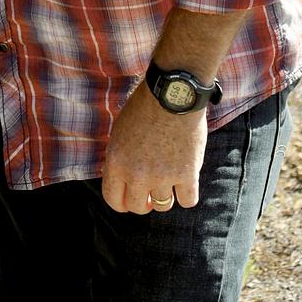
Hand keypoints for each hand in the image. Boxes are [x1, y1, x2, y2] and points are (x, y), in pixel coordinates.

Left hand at [101, 82, 206, 213]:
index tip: (131, 199)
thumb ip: (120, 158)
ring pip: (163, 205)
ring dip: (165, 195)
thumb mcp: (120, 132)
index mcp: (116, 162)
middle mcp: (137, 174)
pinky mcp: (187, 175)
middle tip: (151, 191)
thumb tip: (122, 180)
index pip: (114, 200)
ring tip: (169, 180)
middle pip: (138, 207)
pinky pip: (187, 201)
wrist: (172, 94)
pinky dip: (187, 194)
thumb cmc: (145, 107)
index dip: (123, 203)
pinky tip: (186, 181)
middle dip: (144, 202)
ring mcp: (162, 176)